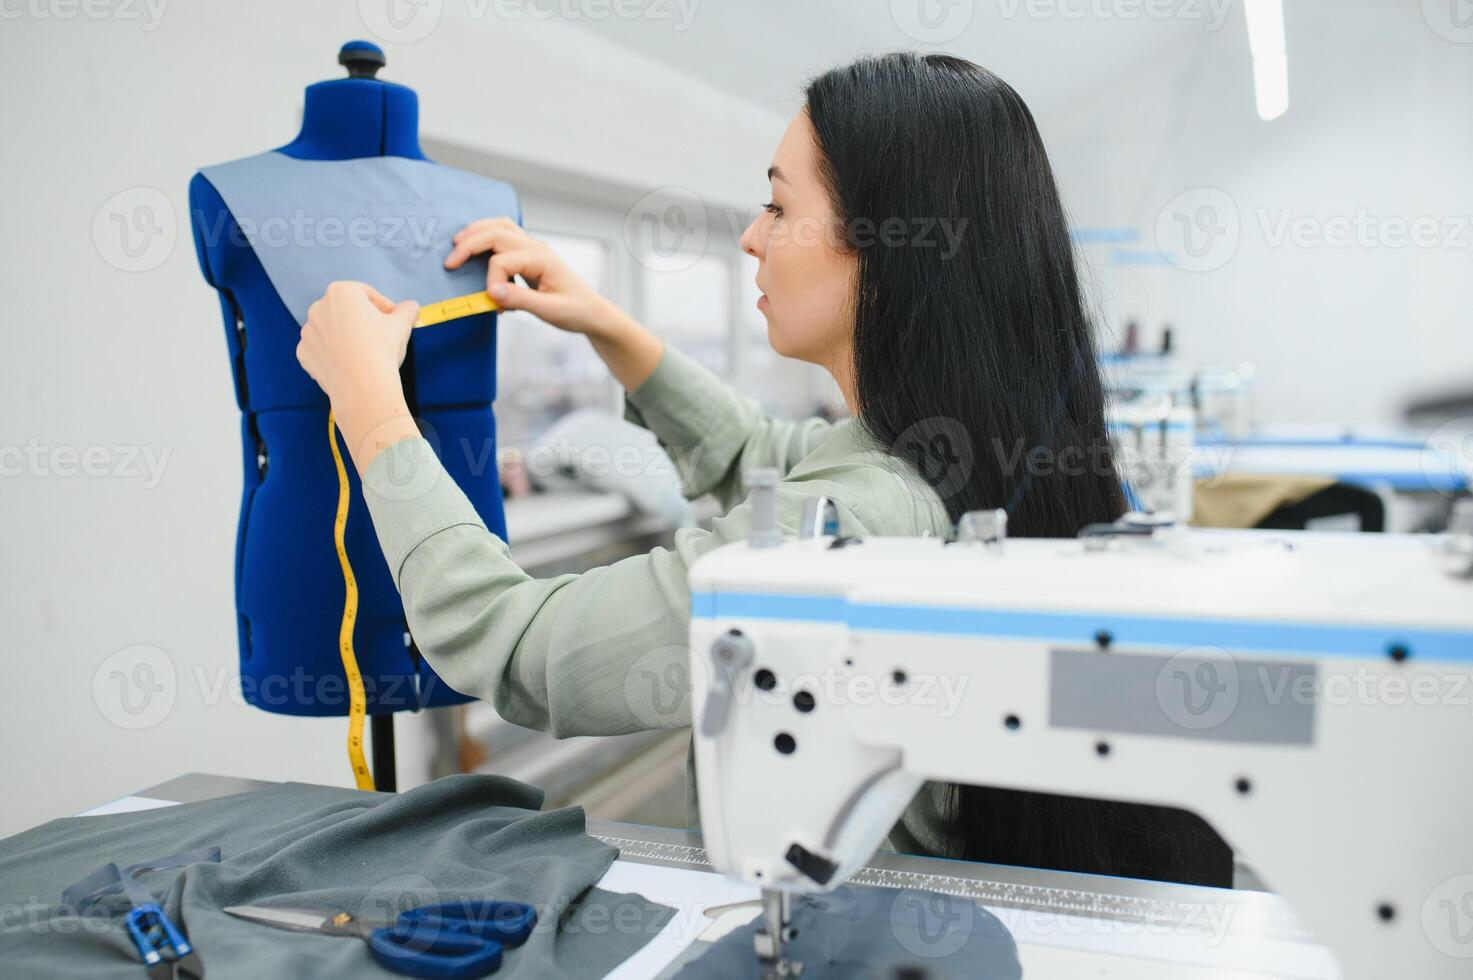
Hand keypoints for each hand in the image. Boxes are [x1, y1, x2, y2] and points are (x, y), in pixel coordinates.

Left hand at [297, 281, 417, 407]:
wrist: (362, 388)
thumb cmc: (382, 350)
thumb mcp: (402, 325)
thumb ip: (406, 310)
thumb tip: (412, 307)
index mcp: (340, 292)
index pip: (366, 294)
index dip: (384, 306)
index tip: (395, 320)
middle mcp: (318, 307)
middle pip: (346, 311)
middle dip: (362, 321)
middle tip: (381, 337)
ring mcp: (308, 332)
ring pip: (332, 330)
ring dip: (347, 337)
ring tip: (366, 354)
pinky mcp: (303, 354)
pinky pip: (321, 350)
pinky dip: (334, 355)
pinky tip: (350, 365)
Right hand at [444, 218, 619, 338]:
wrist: (592, 312)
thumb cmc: (575, 311)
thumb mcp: (550, 310)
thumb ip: (521, 300)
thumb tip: (492, 292)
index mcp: (542, 258)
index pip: (502, 261)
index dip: (491, 281)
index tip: (492, 303)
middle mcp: (536, 248)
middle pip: (497, 232)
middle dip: (470, 244)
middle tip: (450, 262)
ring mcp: (533, 248)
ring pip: (500, 227)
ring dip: (477, 233)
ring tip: (456, 245)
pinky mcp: (529, 255)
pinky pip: (504, 236)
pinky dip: (486, 238)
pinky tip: (475, 251)